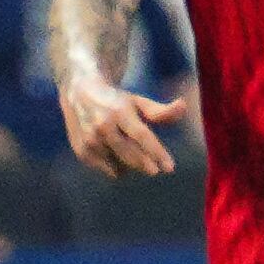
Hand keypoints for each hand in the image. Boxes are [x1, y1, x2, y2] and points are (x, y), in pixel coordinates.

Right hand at [59, 72, 186, 177]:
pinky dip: (115, 167)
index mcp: (120, 112)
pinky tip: (120, 159)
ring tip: (138, 160)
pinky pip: (105, 169)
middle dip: (145, 164)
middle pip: (130, 153)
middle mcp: (103, 127)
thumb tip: (183, 106)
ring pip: (117, 164)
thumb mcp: (138, 101)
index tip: (170, 168)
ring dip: (131, 166)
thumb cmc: (115, 100)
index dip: (157, 153)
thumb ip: (160, 110)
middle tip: (156, 170)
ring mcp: (90, 141)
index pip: (142, 136)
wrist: (79, 94)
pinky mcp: (81, 152)